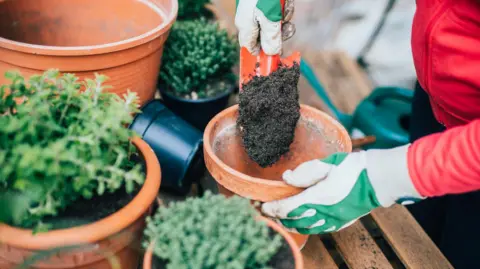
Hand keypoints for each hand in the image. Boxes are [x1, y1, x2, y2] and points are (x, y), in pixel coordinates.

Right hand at [235, 0, 295, 54]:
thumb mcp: (269, 18)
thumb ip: (271, 37)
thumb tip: (271, 53)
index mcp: (245, 26)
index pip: (250, 47)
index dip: (262, 53)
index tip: (275, 57)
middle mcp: (250, 19)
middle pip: (265, 36)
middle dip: (278, 34)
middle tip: (287, 29)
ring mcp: (259, 9)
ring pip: (274, 23)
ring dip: (284, 19)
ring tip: (285, 11)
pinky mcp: (269, 3)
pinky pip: (279, 11)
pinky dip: (284, 8)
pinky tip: (285, 2)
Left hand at [261, 145, 423, 233]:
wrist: (378, 180)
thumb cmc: (353, 168)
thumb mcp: (327, 164)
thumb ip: (305, 171)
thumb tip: (287, 178)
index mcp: (318, 198)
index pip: (287, 208)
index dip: (272, 208)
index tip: (261, 205)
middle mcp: (323, 213)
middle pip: (292, 221)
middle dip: (276, 217)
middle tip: (264, 211)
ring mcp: (332, 220)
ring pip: (303, 228)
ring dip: (287, 223)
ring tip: (277, 217)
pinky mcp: (339, 223)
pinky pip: (315, 229)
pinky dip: (302, 227)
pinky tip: (298, 221)